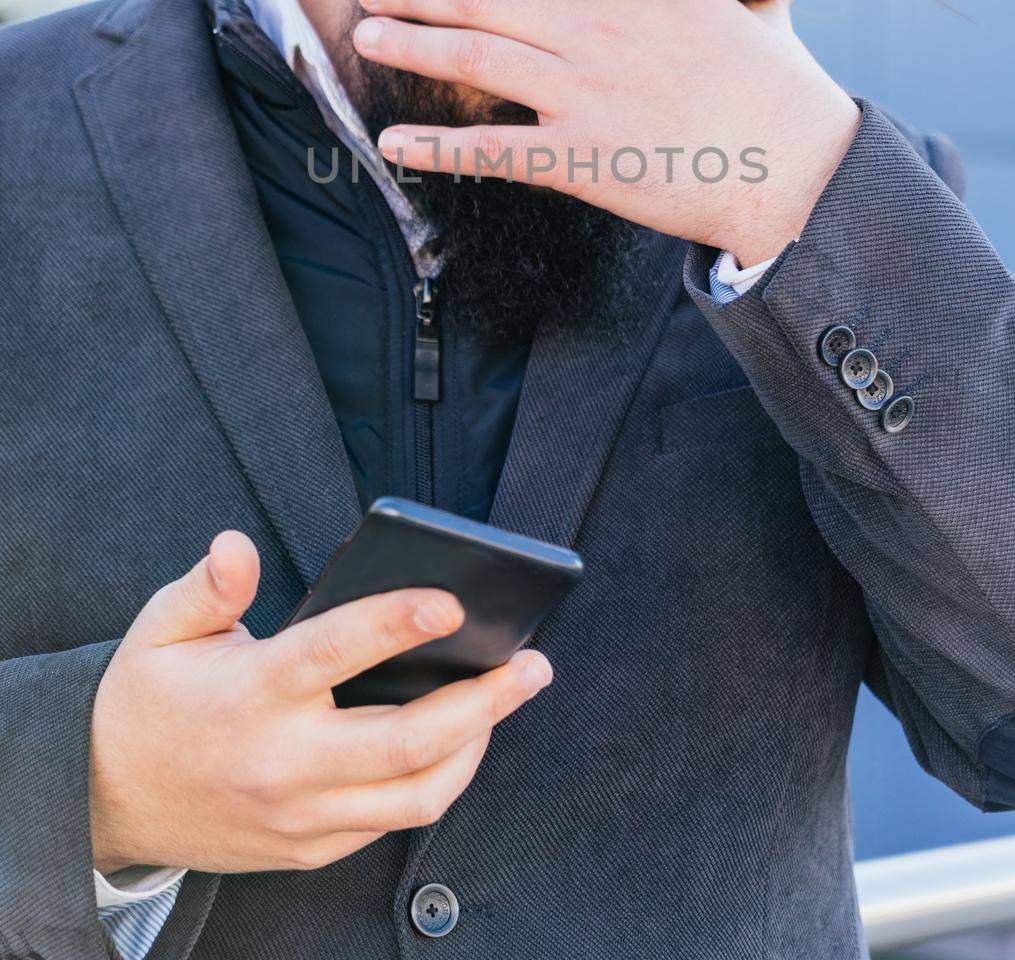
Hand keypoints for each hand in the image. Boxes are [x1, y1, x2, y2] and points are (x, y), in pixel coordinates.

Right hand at [90, 531, 550, 874]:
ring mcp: (300, 815)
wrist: (103, 800)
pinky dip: (435, 784)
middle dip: (484, 703)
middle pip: (406, 741)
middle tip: (533, 665)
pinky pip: (390, 823)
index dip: (397, 623)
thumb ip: (209, 587)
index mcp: (251, 694)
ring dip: (476, 748)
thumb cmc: (147, 700)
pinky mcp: (308, 848)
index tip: (452, 603)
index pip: (336, 653)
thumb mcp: (161, 629)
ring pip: (415, 796)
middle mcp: (282, 761)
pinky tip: (460, 743)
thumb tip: (237, 544)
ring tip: (509, 701)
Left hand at [353, 0, 859, 264]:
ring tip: (366, 33)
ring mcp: (588, 93)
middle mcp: (600, 31)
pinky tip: (392, 142)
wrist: (799, 164)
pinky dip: (437, 147)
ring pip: (477, 54)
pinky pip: (494, 151)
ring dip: (412, 41)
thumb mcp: (738, 8)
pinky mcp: (585, 159)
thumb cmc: (777, 88)